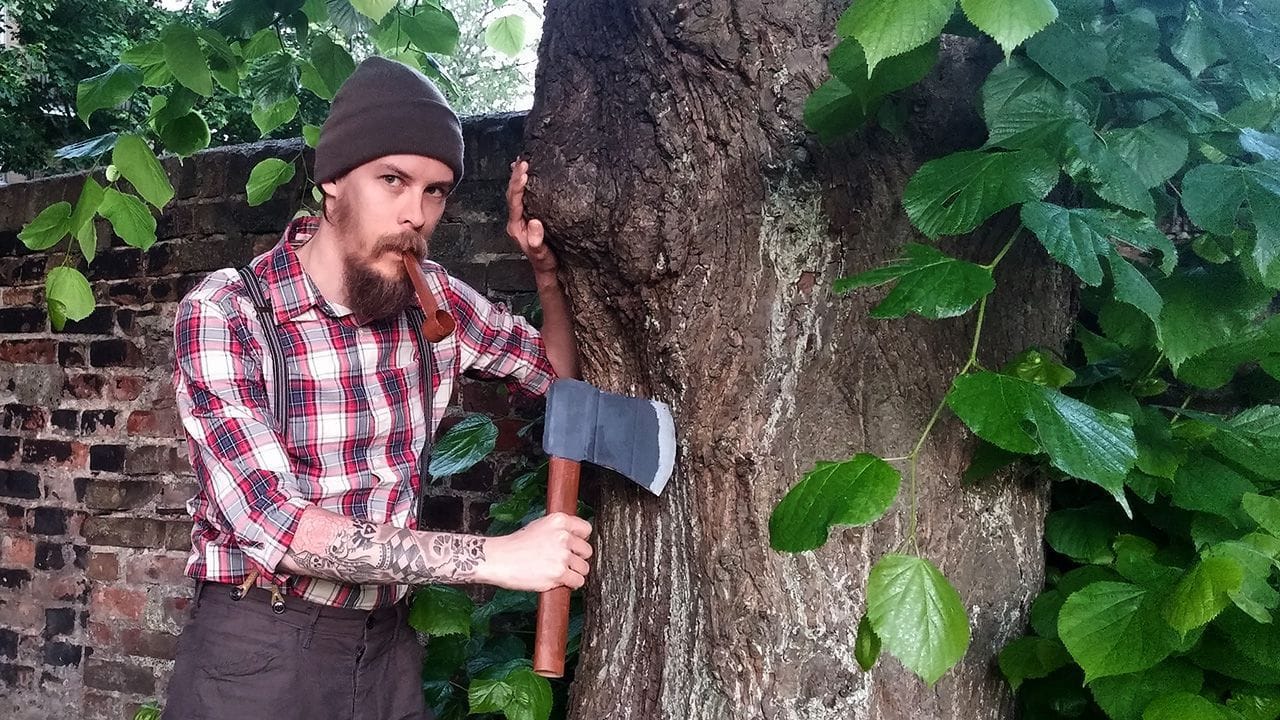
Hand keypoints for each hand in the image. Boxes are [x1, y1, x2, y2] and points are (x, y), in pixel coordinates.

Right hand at [482, 512, 592, 591]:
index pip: (586, 529)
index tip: (575, 547)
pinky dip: (571, 584)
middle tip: (564, 562)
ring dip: (574, 572)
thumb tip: (574, 538)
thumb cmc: (515, 545)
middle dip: (577, 558)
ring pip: (584, 567)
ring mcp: (562, 555)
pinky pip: (578, 581)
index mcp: (559, 521)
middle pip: (587, 550)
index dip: (580, 540)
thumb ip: (558, 530)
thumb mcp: (539, 526)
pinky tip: (560, 581)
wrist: (499, 559)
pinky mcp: (559, 573)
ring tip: (560, 572)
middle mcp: (563, 536)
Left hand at [506, 158, 556, 275]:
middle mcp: (516, 220)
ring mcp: (521, 218)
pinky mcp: (528, 216)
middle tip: (522, 162)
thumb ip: (536, 241)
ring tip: (522, 162)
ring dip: (518, 177)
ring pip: (516, 194)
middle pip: (512, 194)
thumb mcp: (541, 254)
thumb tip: (534, 223)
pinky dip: (523, 183)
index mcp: (516, 227)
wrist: (546, 269)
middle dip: (516, 177)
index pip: (514, 202)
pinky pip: (523, 196)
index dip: (517, 187)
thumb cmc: (544, 262)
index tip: (523, 174)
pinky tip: (526, 174)